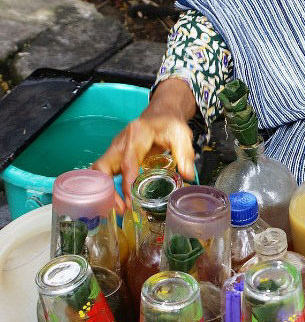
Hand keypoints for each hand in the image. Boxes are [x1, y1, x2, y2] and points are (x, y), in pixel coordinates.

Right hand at [92, 78, 196, 209]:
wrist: (161, 113)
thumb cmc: (170, 124)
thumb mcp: (182, 136)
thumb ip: (185, 155)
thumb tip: (188, 176)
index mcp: (137, 134)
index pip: (127, 161)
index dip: (127, 182)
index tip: (131, 201)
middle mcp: (121, 141)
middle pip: (103, 166)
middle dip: (107, 190)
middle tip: (122, 208)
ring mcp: (115, 147)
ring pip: (99, 170)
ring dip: (105, 190)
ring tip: (120, 209)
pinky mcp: (114, 154)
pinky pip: (104, 172)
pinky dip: (106, 187)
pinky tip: (117, 201)